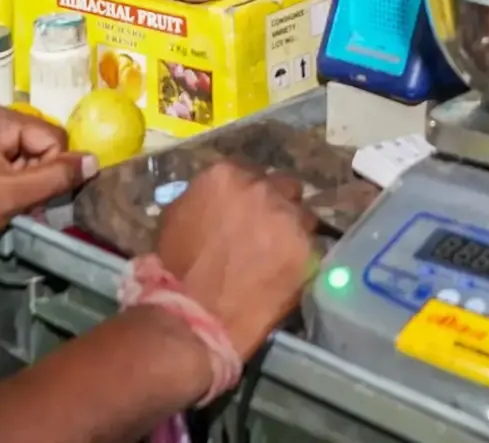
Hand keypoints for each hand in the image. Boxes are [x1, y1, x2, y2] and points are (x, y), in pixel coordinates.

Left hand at [0, 103, 93, 260]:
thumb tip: (95, 161)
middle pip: (39, 145)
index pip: (51, 136)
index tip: (31, 197)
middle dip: (38, 178)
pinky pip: (9, 165)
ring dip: (26, 185)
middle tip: (18, 205)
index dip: (51, 170)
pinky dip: (12, 186)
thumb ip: (55, 177)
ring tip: (6, 207)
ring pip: (27, 158)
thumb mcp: (10, 196)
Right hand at [156, 163, 317, 358]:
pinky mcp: (307, 250)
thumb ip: (204, 198)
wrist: (195, 317)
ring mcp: (288, 218)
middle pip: (284, 187)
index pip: (250, 172)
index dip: (249, 193)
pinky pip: (311, 248)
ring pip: (303, 216)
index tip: (246, 211)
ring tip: (278, 258)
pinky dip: (301, 260)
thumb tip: (218, 201)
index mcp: (226, 176)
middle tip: (267, 232)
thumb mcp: (177, 218)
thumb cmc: (176, 270)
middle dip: (277, 205)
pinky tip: (286, 276)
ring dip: (293, 231)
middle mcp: (262, 189)